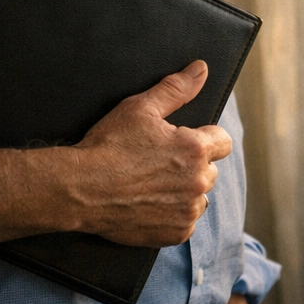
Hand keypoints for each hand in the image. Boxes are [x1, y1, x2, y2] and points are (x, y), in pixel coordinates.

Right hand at [60, 60, 232, 246]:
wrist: (80, 189)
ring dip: (184, 192)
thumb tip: (200, 69)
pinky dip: (172, 215)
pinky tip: (149, 204)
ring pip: (199, 197)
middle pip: (210, 170)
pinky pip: (185, 222)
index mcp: (195, 149)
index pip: (222, 141)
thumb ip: (176, 89)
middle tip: (159, 164)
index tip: (182, 142)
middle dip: (191, 166)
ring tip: (153, 185)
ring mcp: (187, 211)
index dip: (203, 139)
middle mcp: (198, 181)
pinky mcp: (175, 233)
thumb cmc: (108, 146)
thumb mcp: (140, 108)